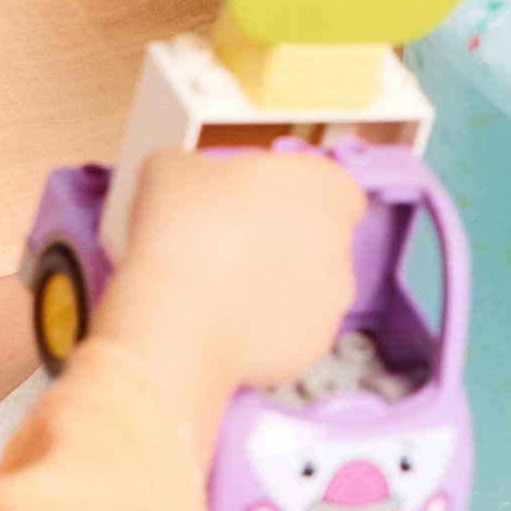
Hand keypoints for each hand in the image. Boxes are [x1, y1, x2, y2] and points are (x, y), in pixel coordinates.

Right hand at [98, 144, 366, 421]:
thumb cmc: (184, 235)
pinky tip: (227, 319)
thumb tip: (189, 178)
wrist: (177, 317)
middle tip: (233, 241)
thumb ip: (198, 167)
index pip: (332, 184)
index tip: (262, 200)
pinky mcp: (315, 343)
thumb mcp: (172, 168)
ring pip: (309, 285)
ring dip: (277, 284)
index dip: (294, 193)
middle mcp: (338, 240)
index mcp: (320, 184)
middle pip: (319, 234)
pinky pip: (293, 329)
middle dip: (284, 240)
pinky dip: (267, 326)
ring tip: (223, 285)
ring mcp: (331, 296)